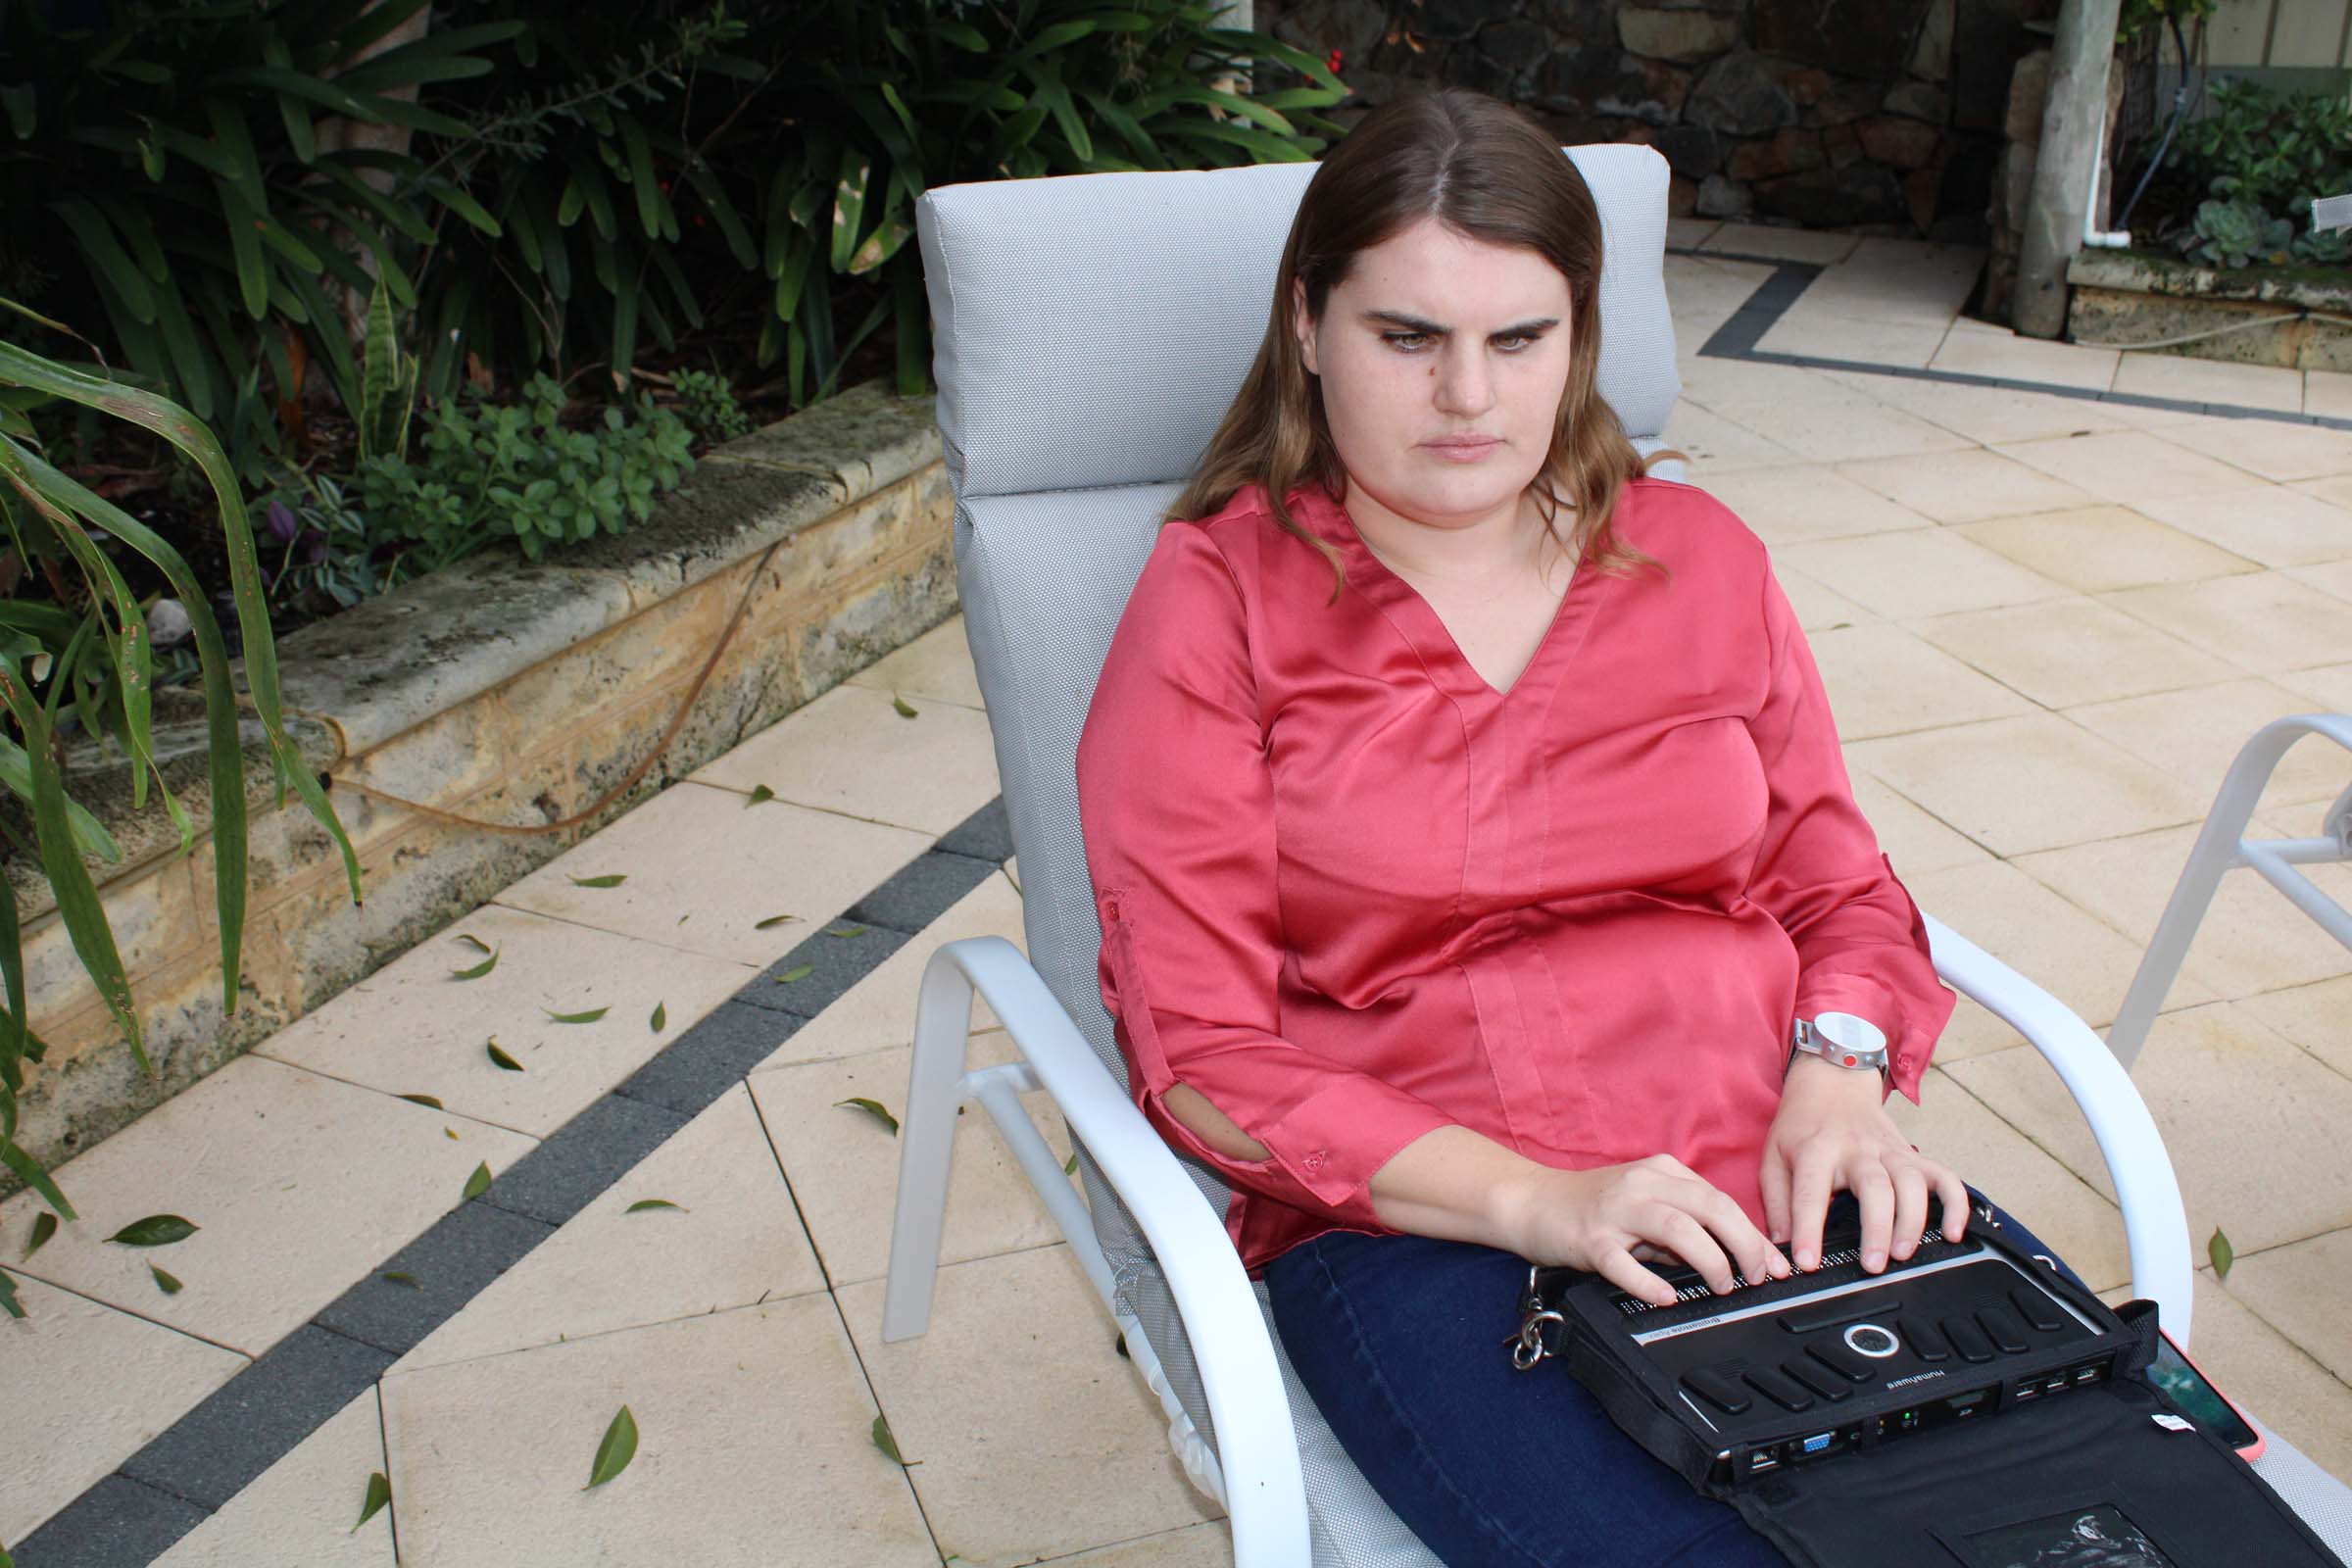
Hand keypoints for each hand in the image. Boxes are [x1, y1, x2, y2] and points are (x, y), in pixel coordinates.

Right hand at [1493, 1154, 1792, 1308]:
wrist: (1530, 1201)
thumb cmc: (1589, 1206)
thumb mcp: (1643, 1203)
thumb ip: (1683, 1225)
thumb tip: (1731, 1258)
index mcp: (1661, 1172)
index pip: (1721, 1200)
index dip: (1755, 1235)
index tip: (1775, 1266)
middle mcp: (1642, 1184)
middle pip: (1710, 1208)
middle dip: (1744, 1245)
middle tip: (1756, 1277)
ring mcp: (1615, 1210)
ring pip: (1678, 1228)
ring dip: (1710, 1260)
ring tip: (1722, 1286)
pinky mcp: (1590, 1239)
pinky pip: (1625, 1263)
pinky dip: (1651, 1282)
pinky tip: (1666, 1296)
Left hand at [1761, 1055, 1967, 1274]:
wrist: (1831, 1082)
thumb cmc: (1802, 1127)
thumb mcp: (1773, 1157)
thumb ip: (1776, 1203)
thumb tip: (1779, 1246)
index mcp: (1816, 1150)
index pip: (1811, 1193)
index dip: (1808, 1230)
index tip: (1808, 1262)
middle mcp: (1857, 1149)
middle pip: (1874, 1187)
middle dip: (1876, 1228)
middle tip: (1872, 1265)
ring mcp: (1889, 1150)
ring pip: (1911, 1182)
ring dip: (1912, 1221)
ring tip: (1902, 1253)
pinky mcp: (1913, 1154)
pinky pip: (1944, 1177)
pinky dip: (1955, 1204)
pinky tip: (1953, 1232)